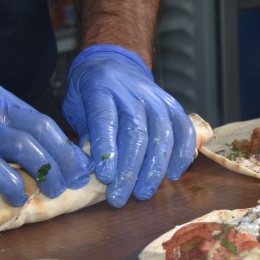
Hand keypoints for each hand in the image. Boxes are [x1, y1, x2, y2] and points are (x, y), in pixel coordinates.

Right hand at [0, 84, 90, 205]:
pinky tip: (19, 198)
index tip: (81, 166)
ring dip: (46, 172)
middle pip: (42, 130)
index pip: (43, 121)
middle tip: (75, 181)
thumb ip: (12, 134)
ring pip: (25, 146)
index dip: (66, 145)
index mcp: (2, 101)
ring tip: (53, 191)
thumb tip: (51, 158)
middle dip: (65, 158)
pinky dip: (13, 185)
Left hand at [62, 45, 195, 207]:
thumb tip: (90, 172)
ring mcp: (156, 98)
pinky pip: (184, 130)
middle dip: (130, 170)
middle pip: (136, 132)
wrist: (116, 61)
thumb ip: (84, 135)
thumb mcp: (76, 107)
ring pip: (162, 135)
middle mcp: (131, 93)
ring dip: (155, 168)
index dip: (107, 151)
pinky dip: (183, 154)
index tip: (105, 178)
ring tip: (144, 193)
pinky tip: (173, 174)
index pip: (106, 120)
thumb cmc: (91, 91)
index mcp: (101, 89)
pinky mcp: (173, 105)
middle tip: (120, 197)